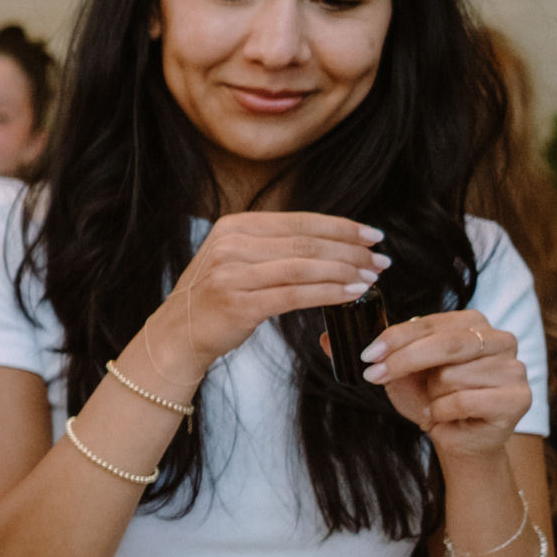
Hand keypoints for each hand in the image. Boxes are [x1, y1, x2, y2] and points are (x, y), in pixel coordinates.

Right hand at [145, 211, 387, 370]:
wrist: (176, 334)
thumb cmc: (215, 298)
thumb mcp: (237, 259)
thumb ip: (274, 246)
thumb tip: (332, 242)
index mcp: (234, 226)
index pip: (300, 221)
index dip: (341, 227)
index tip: (373, 235)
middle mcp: (231, 244)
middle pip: (306, 243)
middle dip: (351, 251)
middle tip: (381, 260)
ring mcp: (231, 273)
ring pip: (304, 267)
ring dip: (345, 271)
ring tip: (371, 277)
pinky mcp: (239, 303)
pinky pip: (295, 295)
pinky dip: (329, 293)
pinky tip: (351, 294)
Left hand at [365, 307, 533, 461]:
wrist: (459, 438)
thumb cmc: (434, 399)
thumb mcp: (405, 373)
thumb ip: (390, 355)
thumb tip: (355, 347)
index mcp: (474, 323)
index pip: (430, 323)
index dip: (396, 338)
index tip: (368, 355)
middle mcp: (500, 340)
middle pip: (445, 344)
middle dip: (403, 360)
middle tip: (375, 375)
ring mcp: (514, 368)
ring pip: (451, 376)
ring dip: (431, 395)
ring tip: (438, 403)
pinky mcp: (518, 398)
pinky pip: (463, 401)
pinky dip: (443, 411)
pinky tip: (448, 416)